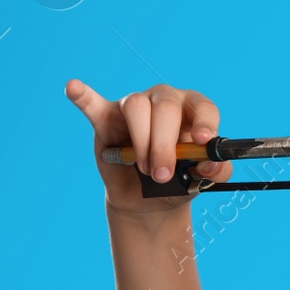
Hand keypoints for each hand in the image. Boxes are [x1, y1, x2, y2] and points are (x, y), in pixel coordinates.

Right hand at [65, 79, 232, 215]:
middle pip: (166, 107)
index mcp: (194, 112)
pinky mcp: (106, 118)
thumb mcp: (202, 180)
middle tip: (163, 174)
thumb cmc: (180, 181)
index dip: (204, 122)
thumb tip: (213, 162)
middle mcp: (166, 101)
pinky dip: (83, 95)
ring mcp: (134, 107)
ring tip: (144, 168)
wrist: (149, 201)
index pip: (203, 107)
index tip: (203, 141)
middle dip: (165, 145)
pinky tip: (74, 87)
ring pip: (137, 106)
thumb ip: (216, 171)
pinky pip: (93, 103)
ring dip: (142, 142)